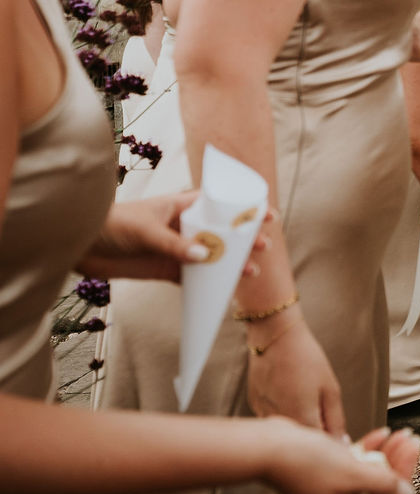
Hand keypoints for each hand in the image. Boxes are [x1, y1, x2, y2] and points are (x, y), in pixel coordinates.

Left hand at [79, 192, 271, 281]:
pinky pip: (193, 277)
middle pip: (222, 232)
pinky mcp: (166, 269)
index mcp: (182, 205)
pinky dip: (209, 284)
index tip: (266, 214)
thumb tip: (204, 257)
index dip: (245, 208)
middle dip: (244, 239)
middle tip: (262, 247)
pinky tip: (223, 290)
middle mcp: (184, 226)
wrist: (80, 245)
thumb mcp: (146, 231)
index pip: (221, 203)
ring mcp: (177, 248)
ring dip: (230, 264)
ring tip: (249, 273)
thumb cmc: (112, 225)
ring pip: (212, 256)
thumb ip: (175, 244)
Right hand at [247, 313, 347, 435]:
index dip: (331, 443)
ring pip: (286, 431)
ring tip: (303, 395)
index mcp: (301, 419)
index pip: (319, 447)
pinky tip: (289, 393)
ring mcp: (263, 415)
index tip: (337, 434)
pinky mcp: (254, 406)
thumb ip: (336, 419)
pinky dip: (283, 413)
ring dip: (298, 424)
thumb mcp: (330, 389)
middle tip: (322, 410)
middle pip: (301, 441)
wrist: (274, 337)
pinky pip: (273, 418)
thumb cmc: (306, 359)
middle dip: (315, 435)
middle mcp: (279, 422)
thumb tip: (341, 442)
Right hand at [259, 419, 419, 493]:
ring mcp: (328, 489)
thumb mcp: (352, 473)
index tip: (415, 449)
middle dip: (398, 461)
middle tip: (412, 438)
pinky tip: (382, 433)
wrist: (268, 446)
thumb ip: (383, 484)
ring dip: (386, 452)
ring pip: (367, 472)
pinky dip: (367, 448)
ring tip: (401, 432)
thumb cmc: (306, 462)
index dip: (404, 474)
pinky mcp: (321, 471)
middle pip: (378, 486)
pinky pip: (352, 463)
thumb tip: (407, 493)